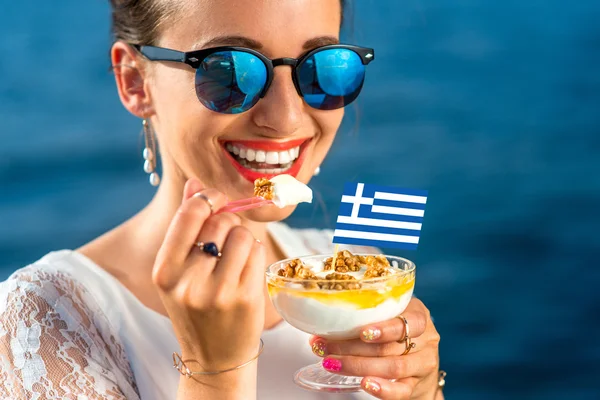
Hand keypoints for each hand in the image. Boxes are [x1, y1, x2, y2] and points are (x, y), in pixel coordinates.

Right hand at [153, 179, 265, 370]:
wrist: (215, 357)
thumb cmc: (196, 307)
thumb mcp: (179, 271)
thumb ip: (185, 225)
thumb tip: (195, 183)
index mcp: (165, 272)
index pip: (189, 215)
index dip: (208, 198)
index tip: (217, 199)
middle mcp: (189, 282)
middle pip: (220, 222)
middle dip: (228, 223)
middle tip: (225, 241)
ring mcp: (219, 292)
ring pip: (242, 234)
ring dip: (243, 238)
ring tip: (235, 258)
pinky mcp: (246, 298)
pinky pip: (257, 252)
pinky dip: (254, 254)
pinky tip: (246, 271)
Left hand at [309, 298, 441, 398]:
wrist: (421, 365)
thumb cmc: (399, 332)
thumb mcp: (392, 315)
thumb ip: (370, 313)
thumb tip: (324, 316)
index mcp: (419, 314)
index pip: (407, 321)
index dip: (385, 329)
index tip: (361, 332)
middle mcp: (426, 339)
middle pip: (390, 346)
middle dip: (352, 347)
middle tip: (324, 346)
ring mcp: (423, 364)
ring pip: (393, 367)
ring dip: (357, 366)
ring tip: (332, 363)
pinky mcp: (416, 386)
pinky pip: (401, 391)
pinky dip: (381, 388)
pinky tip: (364, 384)